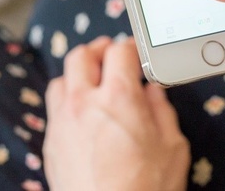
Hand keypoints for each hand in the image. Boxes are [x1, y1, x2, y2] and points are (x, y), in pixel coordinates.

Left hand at [43, 37, 189, 190]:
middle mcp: (84, 102)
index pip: (119, 51)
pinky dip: (67, 100)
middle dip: (98, 50)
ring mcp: (62, 122)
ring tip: (93, 82)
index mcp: (118, 97)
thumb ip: (162, 112)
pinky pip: (53, 107)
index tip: (136, 54)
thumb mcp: (172, 149)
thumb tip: (153, 92)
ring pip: (61, 78)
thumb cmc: (145, 190)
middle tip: (111, 55)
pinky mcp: (51, 142)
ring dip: (77, 74)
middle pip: (81, 56)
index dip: (130, 47)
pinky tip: (81, 112)